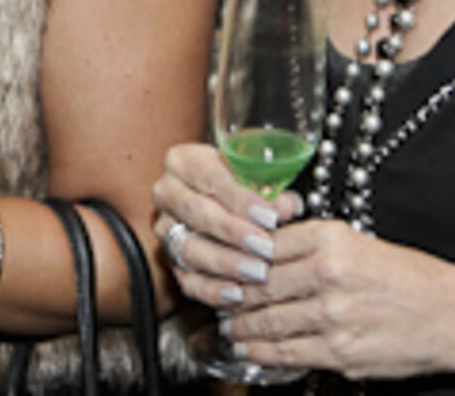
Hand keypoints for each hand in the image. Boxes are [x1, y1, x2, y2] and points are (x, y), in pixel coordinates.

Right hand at [151, 142, 298, 303]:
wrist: (220, 199)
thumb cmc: (240, 183)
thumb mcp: (256, 176)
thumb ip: (271, 188)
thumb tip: (288, 205)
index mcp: (184, 161)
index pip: (209, 176)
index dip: (240, 198)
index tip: (269, 216)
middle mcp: (168, 193)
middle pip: (196, 212)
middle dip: (234, 232)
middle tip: (264, 246)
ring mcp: (167, 228)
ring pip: (189, 248)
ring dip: (226, 263)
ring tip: (257, 271)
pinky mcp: (171, 260)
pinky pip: (187, 279)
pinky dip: (213, 289)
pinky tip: (237, 293)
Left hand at [217, 217, 454, 381]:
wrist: (453, 315)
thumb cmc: (410, 278)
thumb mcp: (360, 243)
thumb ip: (313, 245)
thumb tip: (266, 251)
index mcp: (332, 239)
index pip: (265, 246)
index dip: (238, 257)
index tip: (222, 263)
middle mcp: (329, 274)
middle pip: (259, 284)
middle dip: (232, 294)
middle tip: (216, 297)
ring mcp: (333, 316)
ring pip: (268, 321)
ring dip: (241, 326)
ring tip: (229, 326)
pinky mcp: (340, 352)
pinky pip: (287, 352)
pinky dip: (262, 352)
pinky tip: (250, 349)